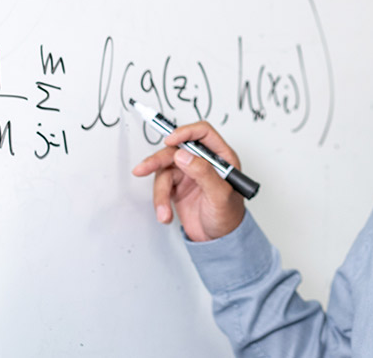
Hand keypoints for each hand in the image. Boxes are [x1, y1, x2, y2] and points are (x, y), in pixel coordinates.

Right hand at [131, 121, 244, 241]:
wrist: (219, 241)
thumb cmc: (229, 217)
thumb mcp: (220, 195)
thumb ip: (204, 173)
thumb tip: (183, 155)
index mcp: (221, 157)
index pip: (202, 133)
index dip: (185, 132)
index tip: (170, 140)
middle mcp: (203, 162)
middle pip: (176, 150)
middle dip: (158, 160)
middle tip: (144, 168)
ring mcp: (189, 174)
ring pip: (164, 170)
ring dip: (160, 192)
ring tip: (163, 211)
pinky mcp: (177, 187)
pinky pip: (161, 186)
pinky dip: (160, 201)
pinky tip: (165, 214)